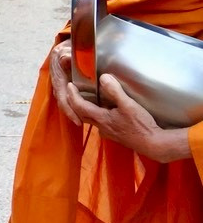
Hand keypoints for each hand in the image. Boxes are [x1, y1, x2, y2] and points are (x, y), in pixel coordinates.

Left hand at [48, 44, 190, 162]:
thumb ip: (115, 91)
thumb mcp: (129, 105)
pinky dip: (96, 114)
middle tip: (72, 90)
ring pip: (90, 119)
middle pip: (81, 114)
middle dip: (74, 102)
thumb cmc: (141, 125)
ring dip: (84, 109)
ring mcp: (107, 132)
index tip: (70, 85)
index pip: (78, 106)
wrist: (153, 144)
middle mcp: (100, 127)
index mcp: (100, 119)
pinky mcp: (115, 135)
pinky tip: (104, 110)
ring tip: (86, 97)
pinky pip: (100, 123)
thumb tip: (103, 77)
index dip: (72, 95)